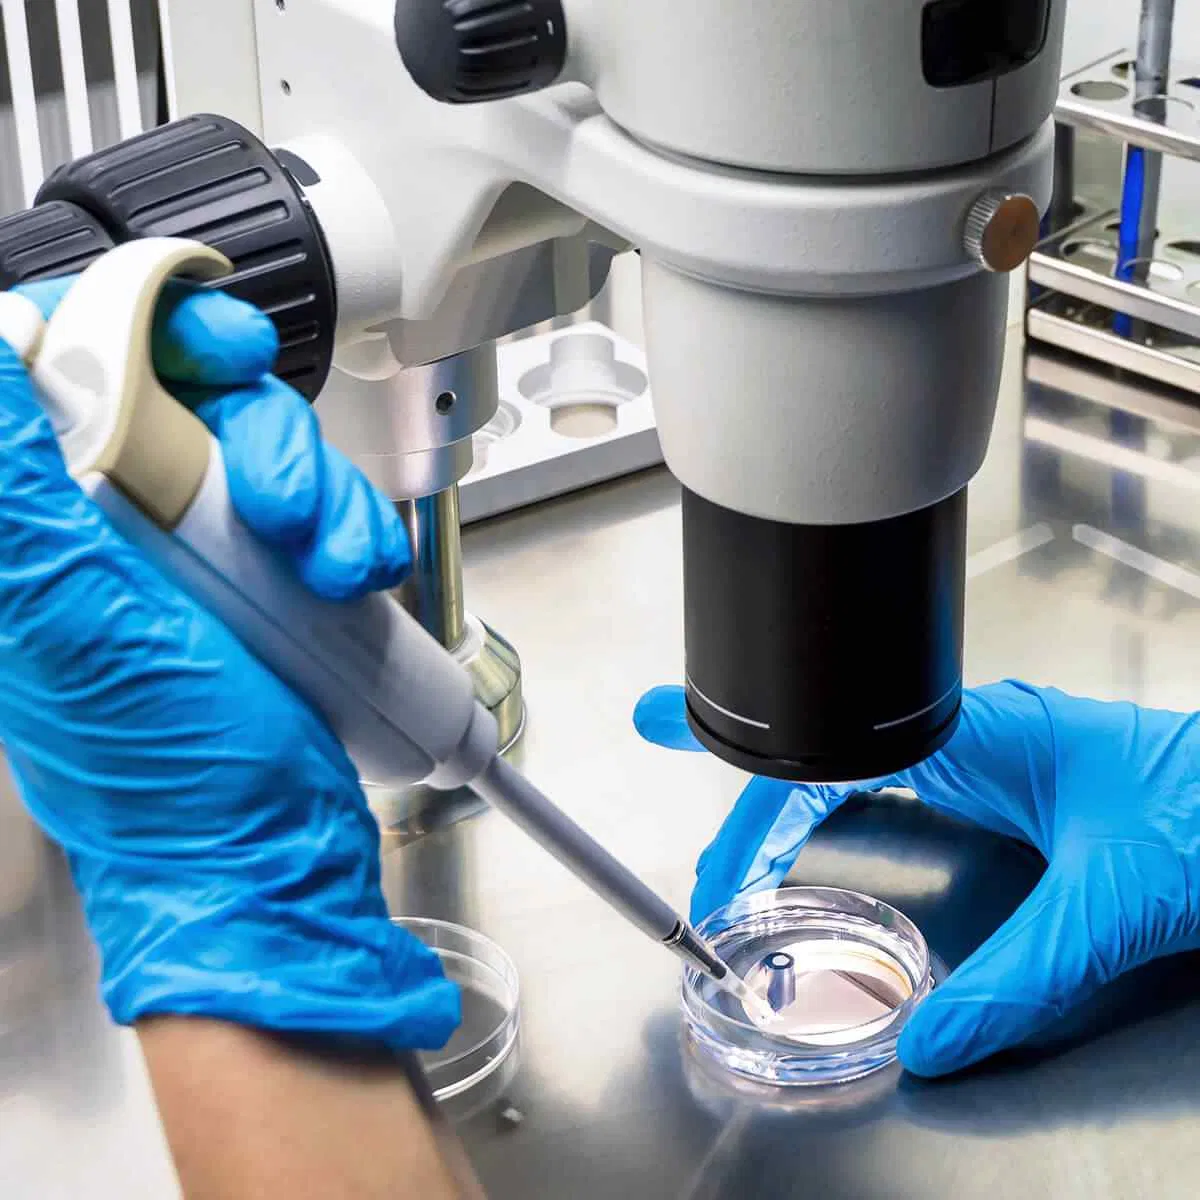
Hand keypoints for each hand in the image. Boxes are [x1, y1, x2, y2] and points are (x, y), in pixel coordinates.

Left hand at [0, 278, 458, 1049]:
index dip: (130, 328)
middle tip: (279, 498)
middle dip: (254, 429)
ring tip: (327, 567)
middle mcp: (106, 536)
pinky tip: (350, 580)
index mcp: (36, 539)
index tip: (205, 341)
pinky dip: (345, 528)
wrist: (277, 863)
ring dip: (316, 493)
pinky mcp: (263, 580)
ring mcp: (192, 558)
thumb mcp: (88, 634)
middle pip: (179, 393)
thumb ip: (22, 503)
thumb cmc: (177, 784)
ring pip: (259, 446)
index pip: (56, 373)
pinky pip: (312, 504)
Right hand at [635, 681, 1199, 1075]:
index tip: (689, 790)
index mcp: (978, 733)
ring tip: (718, 799)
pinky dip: (832, 804)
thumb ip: (1018, 979)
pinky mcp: (1006, 785)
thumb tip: (929, 1041)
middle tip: (657, 730)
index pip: (832, 755)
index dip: (751, 782)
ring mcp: (987, 757)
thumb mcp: (1112, 905)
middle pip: (824, 747)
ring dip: (780, 783)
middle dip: (740, 752)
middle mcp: (972, 736)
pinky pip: (892, 786)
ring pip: (855, 764)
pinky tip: (812, 825)